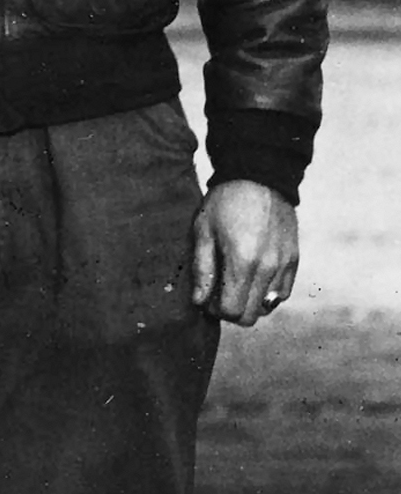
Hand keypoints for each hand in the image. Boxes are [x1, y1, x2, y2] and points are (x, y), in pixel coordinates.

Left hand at [193, 180, 298, 326]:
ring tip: (235, 283)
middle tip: (217, 293)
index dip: (215, 310)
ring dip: (249, 303)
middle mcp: (269, 269)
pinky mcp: (294, 260)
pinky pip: (282, 293)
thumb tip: (199, 302)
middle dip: (231, 311)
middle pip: (251, 316)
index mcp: (243, 262)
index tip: (206, 298)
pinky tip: (252, 278)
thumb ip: (202, 269)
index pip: (232, 311)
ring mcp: (285, 266)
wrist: (259, 178)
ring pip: (267, 307)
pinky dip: (266, 294)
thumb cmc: (224, 203)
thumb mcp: (203, 231)